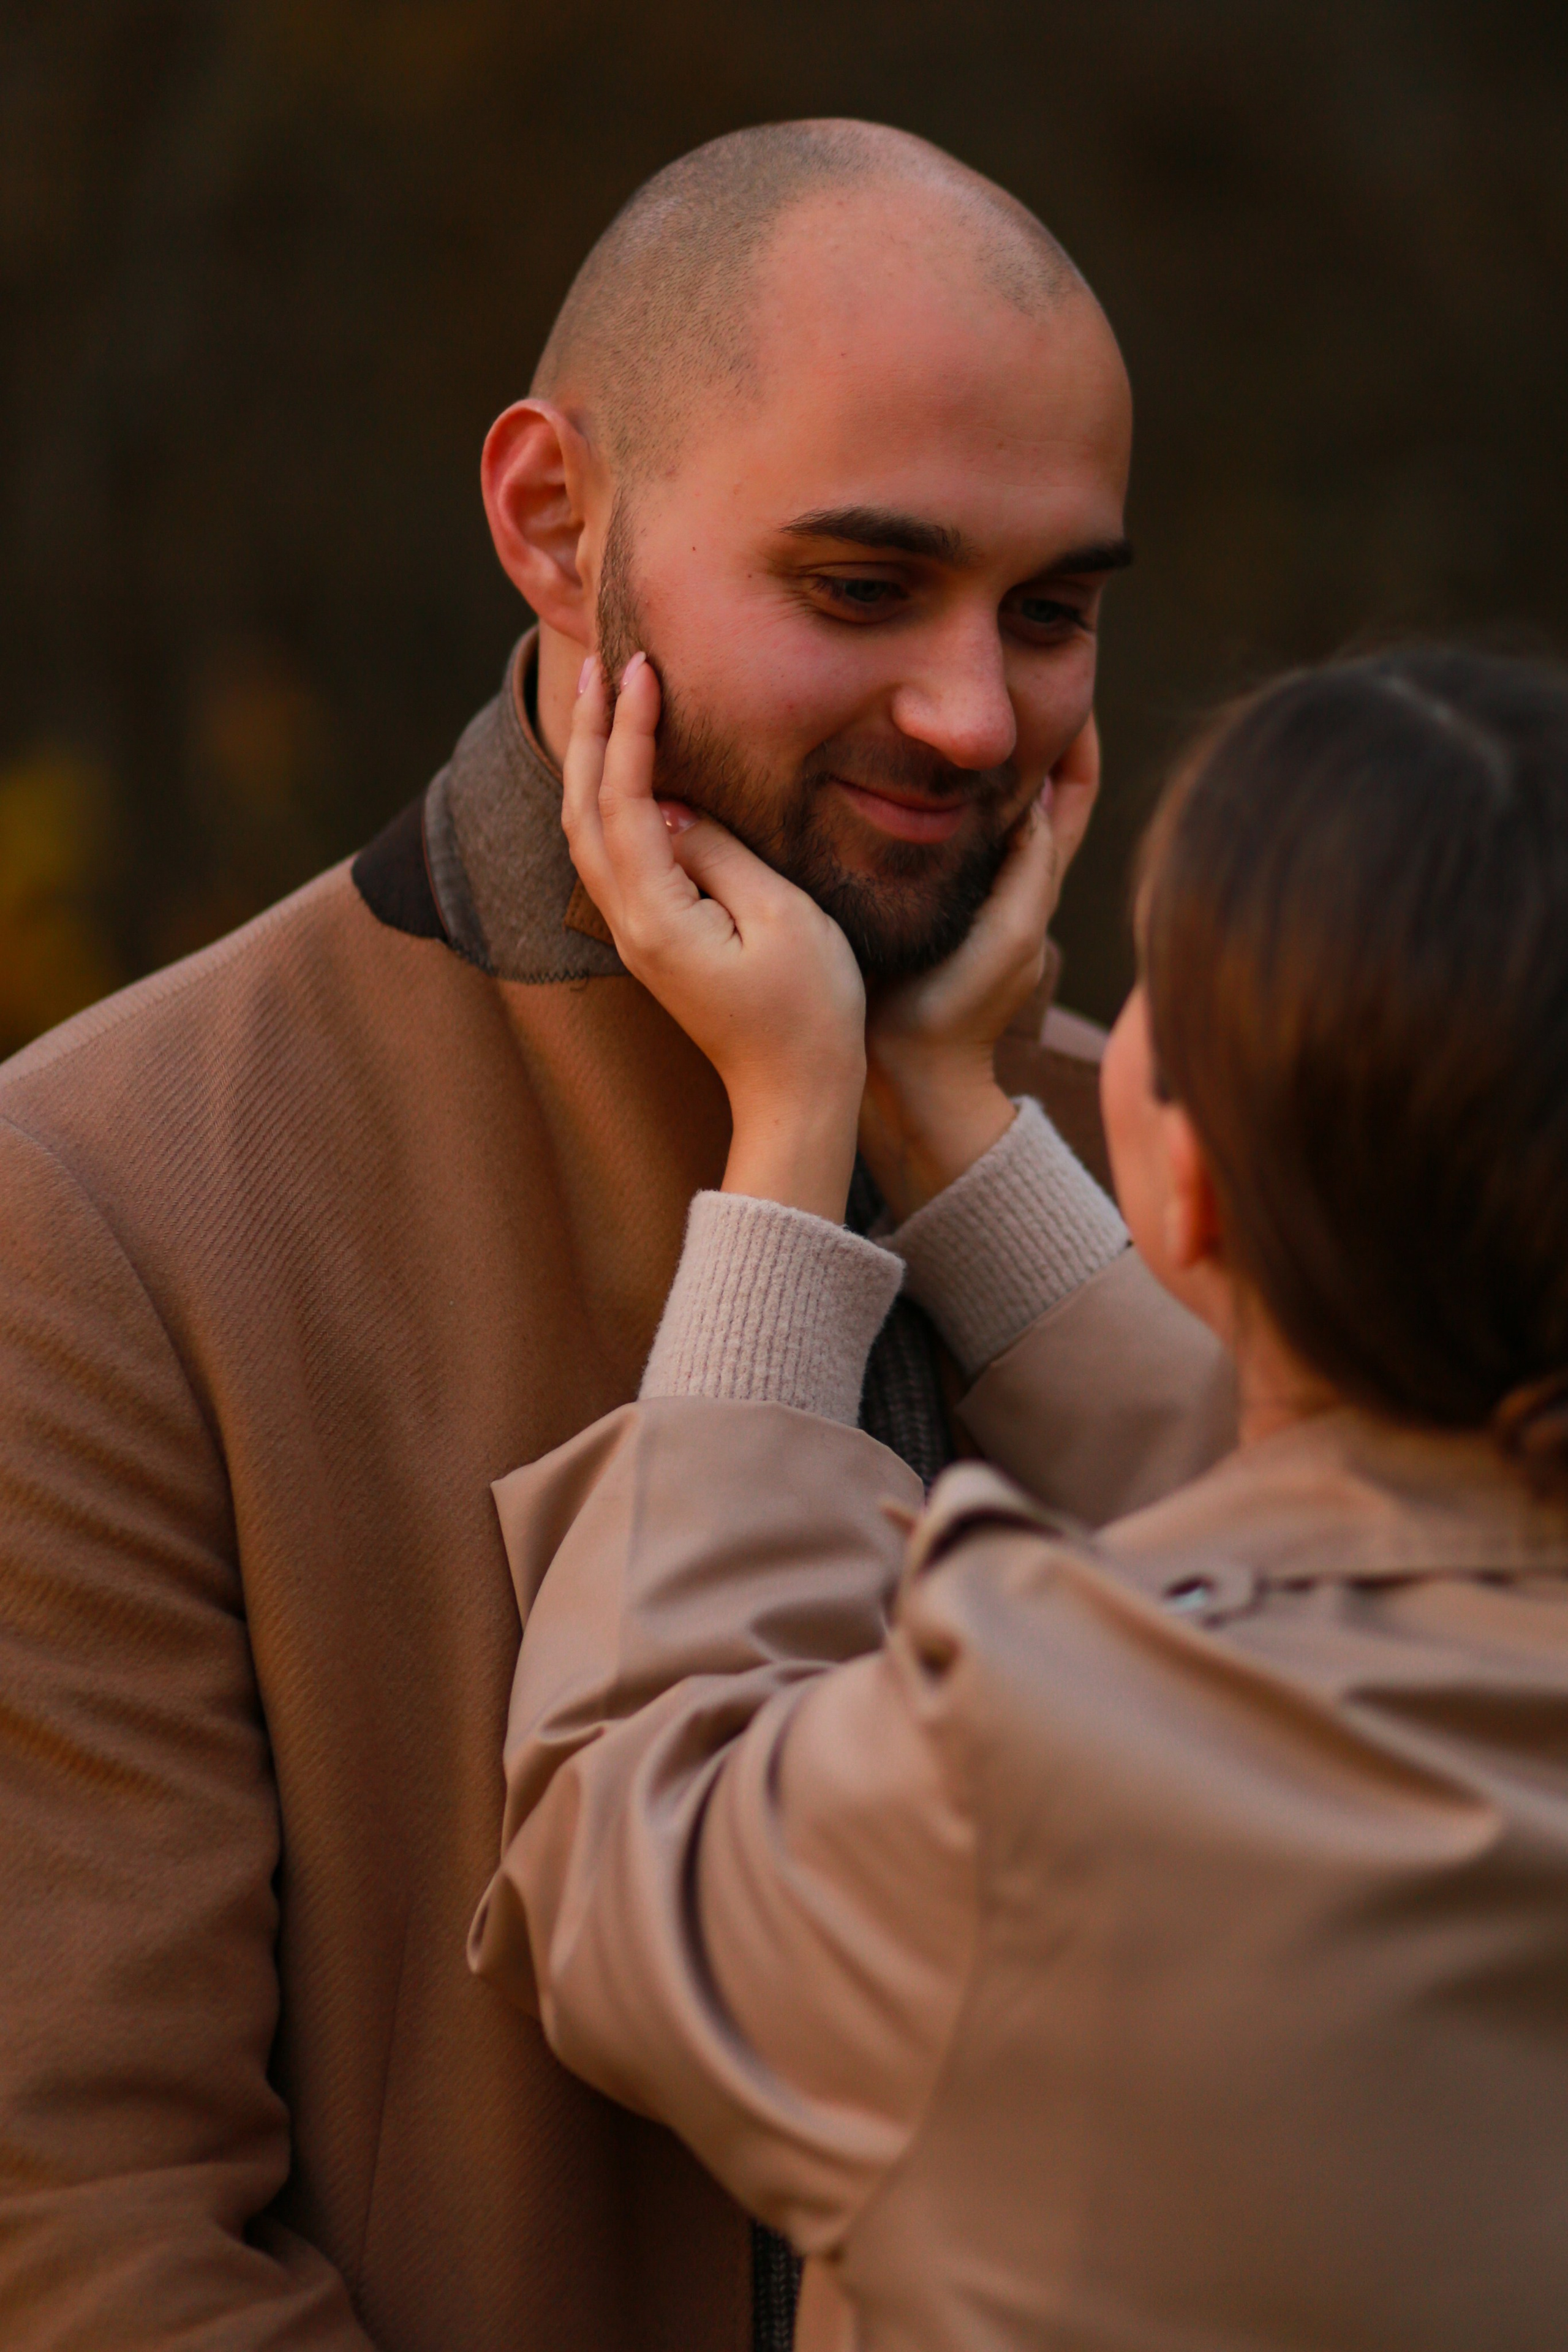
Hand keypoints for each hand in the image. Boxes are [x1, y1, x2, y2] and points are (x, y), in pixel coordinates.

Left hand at [562, 653, 866, 1219]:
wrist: (795, 1097)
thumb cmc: (808, 1012)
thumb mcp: (783, 917)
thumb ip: (721, 852)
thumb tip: (674, 807)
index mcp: (656, 916)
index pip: (624, 801)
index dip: (628, 730)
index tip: (641, 669)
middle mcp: (629, 924)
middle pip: (585, 811)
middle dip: (592, 732)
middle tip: (603, 662)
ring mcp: (637, 936)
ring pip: (590, 834)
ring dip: (595, 762)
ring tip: (607, 700)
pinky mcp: (656, 941)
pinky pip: (615, 856)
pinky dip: (612, 800)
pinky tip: (631, 771)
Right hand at [859, 715, 1099, 1222]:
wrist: (903, 1074)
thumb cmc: (960, 1011)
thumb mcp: (1009, 934)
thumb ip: (1028, 869)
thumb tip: (1040, 796)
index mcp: (1036, 882)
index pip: (1071, 791)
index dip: (1075, 735)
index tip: (1065, 680)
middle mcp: (1005, 879)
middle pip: (1025, 785)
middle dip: (1020, 729)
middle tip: (1004, 671)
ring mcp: (960, 890)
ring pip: (974, 804)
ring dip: (969, 755)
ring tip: (949, 701)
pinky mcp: (915, 900)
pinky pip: (924, 831)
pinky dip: (924, 796)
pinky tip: (895, 763)